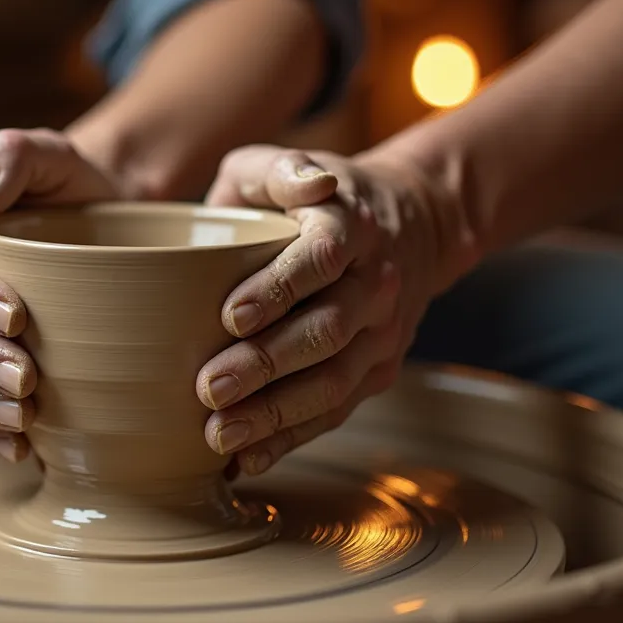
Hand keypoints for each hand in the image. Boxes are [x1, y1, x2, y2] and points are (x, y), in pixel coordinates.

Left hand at [195, 145, 478, 476]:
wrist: (414, 223)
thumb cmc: (320, 194)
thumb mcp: (290, 164)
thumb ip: (282, 169)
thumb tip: (309, 184)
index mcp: (351, 226)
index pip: (320, 258)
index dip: (278, 288)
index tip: (230, 316)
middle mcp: (377, 283)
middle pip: (325, 330)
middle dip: (265, 364)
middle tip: (208, 388)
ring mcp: (383, 333)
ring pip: (335, 381)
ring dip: (276, 414)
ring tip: (219, 434)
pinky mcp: (380, 369)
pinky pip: (337, 410)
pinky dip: (292, 438)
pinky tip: (246, 458)